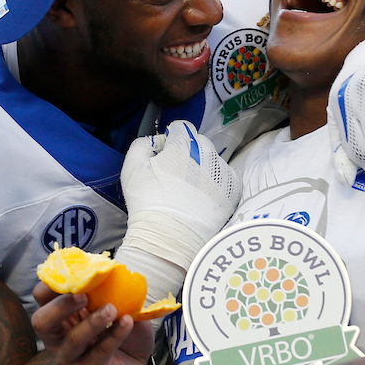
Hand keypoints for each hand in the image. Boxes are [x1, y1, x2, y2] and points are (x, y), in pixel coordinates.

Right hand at [31, 282, 154, 364]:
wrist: (139, 364)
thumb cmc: (121, 330)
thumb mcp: (118, 304)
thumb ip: (112, 289)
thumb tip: (114, 271)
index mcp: (61, 315)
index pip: (42, 296)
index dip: (51, 284)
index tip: (74, 273)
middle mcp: (59, 337)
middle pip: (41, 321)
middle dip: (60, 306)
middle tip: (84, 296)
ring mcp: (71, 357)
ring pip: (72, 341)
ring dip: (92, 323)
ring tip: (112, 310)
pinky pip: (99, 353)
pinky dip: (114, 335)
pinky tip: (128, 323)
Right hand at [117, 120, 241, 302]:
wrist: (169, 237)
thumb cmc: (147, 202)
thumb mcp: (132, 167)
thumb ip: (143, 144)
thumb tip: (156, 140)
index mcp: (183, 144)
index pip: (182, 127)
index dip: (171, 138)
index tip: (165, 153)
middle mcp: (207, 153)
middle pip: (199, 141)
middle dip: (188, 150)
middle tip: (176, 171)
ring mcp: (222, 172)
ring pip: (214, 158)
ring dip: (203, 165)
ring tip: (190, 186)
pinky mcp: (232, 190)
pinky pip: (226, 176)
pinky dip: (217, 181)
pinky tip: (204, 194)